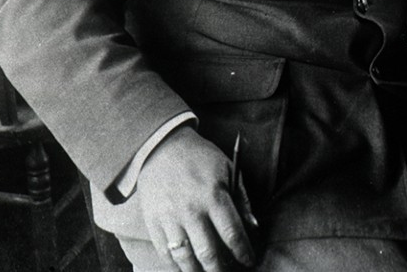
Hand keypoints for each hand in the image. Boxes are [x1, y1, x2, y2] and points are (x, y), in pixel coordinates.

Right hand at [137, 125, 256, 270]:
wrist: (163, 147)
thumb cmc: (200, 158)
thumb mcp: (228, 169)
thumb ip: (242, 199)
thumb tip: (253, 226)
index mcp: (213, 195)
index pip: (232, 234)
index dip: (243, 252)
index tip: (249, 260)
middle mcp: (191, 210)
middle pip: (209, 254)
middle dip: (221, 269)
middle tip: (228, 271)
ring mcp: (170, 218)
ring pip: (186, 259)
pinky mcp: (153, 223)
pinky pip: (166, 255)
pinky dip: (178, 266)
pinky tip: (188, 267)